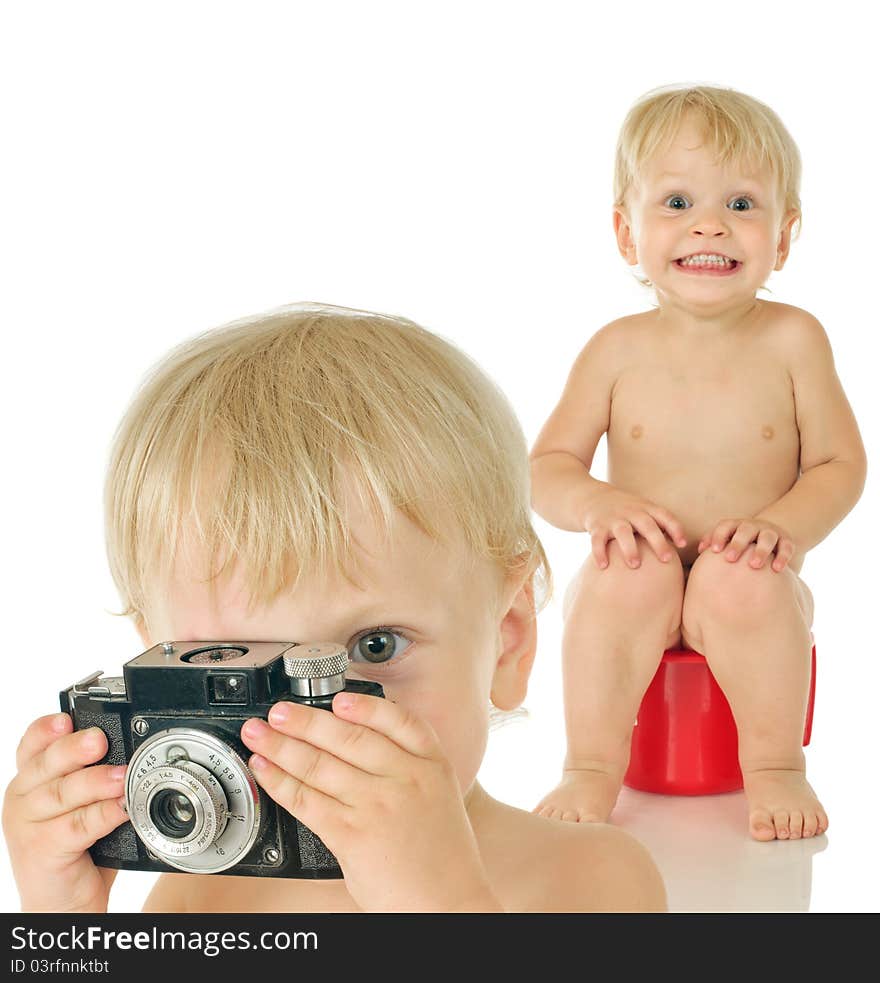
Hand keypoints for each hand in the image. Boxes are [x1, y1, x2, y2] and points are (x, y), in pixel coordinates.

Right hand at [2, 713, 127, 911]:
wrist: (61, 901)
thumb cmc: (75, 845)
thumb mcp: (78, 803)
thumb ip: (90, 775)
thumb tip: (130, 750)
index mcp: (31, 779)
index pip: (32, 745)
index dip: (47, 730)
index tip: (66, 719)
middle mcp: (23, 798)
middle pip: (47, 764)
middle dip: (75, 750)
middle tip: (99, 741)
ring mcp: (28, 826)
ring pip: (62, 794)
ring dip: (94, 782)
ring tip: (121, 777)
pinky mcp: (41, 851)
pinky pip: (75, 827)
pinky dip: (102, 815)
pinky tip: (121, 809)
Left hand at [240, 695, 500, 911]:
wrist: (447, 904)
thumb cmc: (443, 858)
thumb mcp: (439, 797)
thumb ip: (407, 768)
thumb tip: (356, 745)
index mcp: (432, 765)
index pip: (399, 720)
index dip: (364, 706)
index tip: (338, 698)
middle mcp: (405, 778)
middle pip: (348, 736)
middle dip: (306, 720)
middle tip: (279, 710)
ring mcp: (377, 804)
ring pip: (319, 765)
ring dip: (281, 745)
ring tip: (258, 734)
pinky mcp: (351, 834)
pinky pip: (306, 800)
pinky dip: (279, 781)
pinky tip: (264, 770)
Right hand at [584, 490, 686, 568]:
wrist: (591, 496)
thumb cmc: (625, 510)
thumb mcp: (643, 510)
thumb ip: (660, 525)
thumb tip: (685, 549)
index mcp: (645, 508)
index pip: (664, 516)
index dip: (675, 528)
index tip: (683, 544)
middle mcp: (630, 512)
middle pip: (646, 525)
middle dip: (657, 542)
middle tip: (666, 560)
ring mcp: (612, 519)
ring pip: (623, 532)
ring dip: (630, 548)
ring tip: (635, 565)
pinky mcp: (596, 526)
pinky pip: (597, 540)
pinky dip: (600, 553)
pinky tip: (604, 567)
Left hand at [697, 517, 795, 571]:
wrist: (770, 534)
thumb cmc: (739, 543)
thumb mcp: (726, 541)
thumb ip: (712, 546)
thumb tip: (694, 558)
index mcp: (735, 526)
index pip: (725, 526)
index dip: (718, 536)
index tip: (713, 550)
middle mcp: (753, 526)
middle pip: (745, 530)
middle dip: (737, 544)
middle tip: (730, 559)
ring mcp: (770, 532)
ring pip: (767, 538)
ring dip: (760, 550)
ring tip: (754, 565)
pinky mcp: (786, 540)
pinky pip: (787, 547)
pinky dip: (782, 557)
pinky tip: (777, 569)